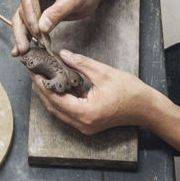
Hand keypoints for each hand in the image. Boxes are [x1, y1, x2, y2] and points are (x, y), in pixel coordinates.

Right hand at [10, 0, 105, 55]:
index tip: (37, 31)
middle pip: (23, 9)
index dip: (31, 16)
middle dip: (23, 29)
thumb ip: (57, 12)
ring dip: (23, 34)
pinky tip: (27, 45)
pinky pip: (33, 22)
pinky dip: (30, 34)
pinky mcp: (41, 8)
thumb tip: (42, 27)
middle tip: (23, 46)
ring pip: (24, 18)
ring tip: (22, 49)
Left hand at [30, 50, 155, 134]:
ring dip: (50, 95)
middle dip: (42, 89)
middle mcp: (82, 123)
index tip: (34, 70)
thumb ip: (81, 63)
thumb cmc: (130, 92)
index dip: (42, 84)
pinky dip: (61, 100)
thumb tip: (63, 54)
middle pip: (54, 107)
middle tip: (34, 72)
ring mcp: (85, 126)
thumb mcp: (103, 72)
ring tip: (42, 77)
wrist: (146, 108)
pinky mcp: (88, 124)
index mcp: (85, 112)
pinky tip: (57, 86)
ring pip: (59, 111)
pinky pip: (68, 112)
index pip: (55, 98)